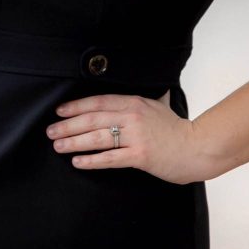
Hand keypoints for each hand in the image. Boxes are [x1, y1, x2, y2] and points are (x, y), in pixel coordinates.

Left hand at [45, 88, 198, 184]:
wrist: (198, 147)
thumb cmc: (178, 129)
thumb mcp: (161, 105)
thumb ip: (151, 97)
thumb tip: (154, 86)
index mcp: (134, 102)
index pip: (98, 102)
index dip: (76, 106)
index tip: (59, 111)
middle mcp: (132, 116)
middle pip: (93, 119)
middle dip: (68, 125)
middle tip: (51, 131)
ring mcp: (136, 136)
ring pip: (97, 137)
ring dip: (74, 142)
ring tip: (58, 146)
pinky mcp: (140, 155)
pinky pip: (110, 158)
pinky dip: (91, 160)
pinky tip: (78, 162)